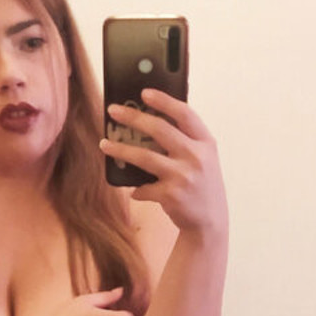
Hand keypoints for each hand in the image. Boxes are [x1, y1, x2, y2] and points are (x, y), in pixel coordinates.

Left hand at [100, 90, 226, 233]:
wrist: (210, 222)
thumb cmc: (202, 185)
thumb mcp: (204, 159)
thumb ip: (186, 141)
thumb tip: (149, 121)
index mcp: (206, 143)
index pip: (185, 114)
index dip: (164, 100)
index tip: (145, 92)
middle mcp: (196, 157)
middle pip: (159, 129)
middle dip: (133, 117)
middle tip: (113, 111)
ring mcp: (183, 176)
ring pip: (144, 157)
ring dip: (120, 149)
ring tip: (104, 144)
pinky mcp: (171, 195)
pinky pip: (143, 187)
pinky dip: (135, 188)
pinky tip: (132, 188)